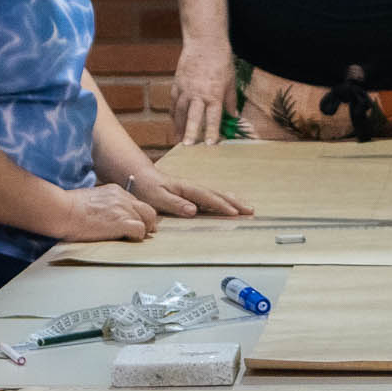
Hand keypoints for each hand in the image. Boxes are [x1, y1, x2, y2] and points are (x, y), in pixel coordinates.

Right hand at [55, 183, 158, 242]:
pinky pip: (140, 230)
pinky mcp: (122, 223)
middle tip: (144, 232)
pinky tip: (128, 239)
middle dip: (148, 222)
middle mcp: (123, 198)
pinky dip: (137, 236)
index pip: (136, 202)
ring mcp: (124, 210)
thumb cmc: (69, 207)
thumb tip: (105, 213)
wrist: (62, 210)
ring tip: (133, 237)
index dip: (137, 214)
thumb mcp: (90, 197)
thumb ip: (104, 202)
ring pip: (147, 220)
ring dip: (143, 230)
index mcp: (115, 191)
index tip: (134, 222)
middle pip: (148, 210)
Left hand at [124, 165, 251, 220]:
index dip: (222, 205)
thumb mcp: (157, 197)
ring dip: (234, 201)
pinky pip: (212, 198)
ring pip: (218, 195)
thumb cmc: (146, 188)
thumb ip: (175, 204)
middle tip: (251, 210)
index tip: (235, 213)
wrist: (139, 176)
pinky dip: (225, 201)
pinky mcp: (192, 194)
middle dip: (236, 202)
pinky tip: (231, 205)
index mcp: (186, 188)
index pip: (208, 198)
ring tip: (248, 207)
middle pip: (219, 194)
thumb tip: (193, 210)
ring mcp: (194, 190)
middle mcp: (193, 188)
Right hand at [171, 40, 235, 145]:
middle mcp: (198, 94)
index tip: (209, 144)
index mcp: (214, 94)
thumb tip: (234, 116)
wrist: (205, 42)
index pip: (213, 117)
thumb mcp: (231, 81)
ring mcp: (185, 89)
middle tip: (186, 146)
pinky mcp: (177, 83)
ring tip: (178, 139)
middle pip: (192, 117)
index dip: (211, 131)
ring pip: (179, 111)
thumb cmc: (221, 61)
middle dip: (189, 132)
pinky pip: (173, 101)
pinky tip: (174, 121)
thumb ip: (230, 101)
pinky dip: (173, 113)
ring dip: (178, 126)